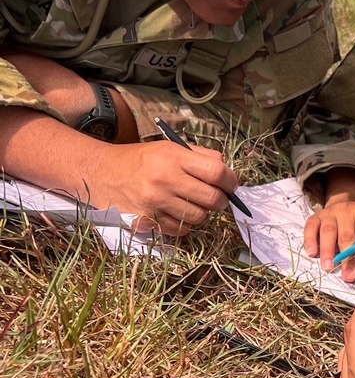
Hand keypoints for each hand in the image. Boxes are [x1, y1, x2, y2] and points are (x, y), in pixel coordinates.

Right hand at [84, 139, 238, 234]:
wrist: (100, 173)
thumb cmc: (139, 160)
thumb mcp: (168, 148)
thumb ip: (200, 156)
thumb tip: (228, 172)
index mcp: (173, 157)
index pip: (217, 172)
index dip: (231, 181)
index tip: (231, 185)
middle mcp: (164, 179)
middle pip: (212, 199)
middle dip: (221, 201)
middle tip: (217, 198)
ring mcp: (154, 203)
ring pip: (199, 218)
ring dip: (202, 213)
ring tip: (192, 204)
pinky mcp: (146, 221)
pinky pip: (181, 230)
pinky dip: (184, 224)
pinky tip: (176, 213)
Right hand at [302, 167, 354, 281]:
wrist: (345, 201)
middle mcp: (346, 212)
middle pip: (346, 235)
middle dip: (347, 257)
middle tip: (348, 276)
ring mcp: (329, 214)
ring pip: (327, 232)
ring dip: (328, 251)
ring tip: (329, 268)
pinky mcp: (315, 217)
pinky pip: (310, 228)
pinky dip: (310, 241)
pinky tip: (312, 254)